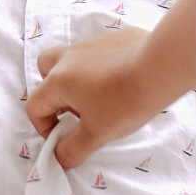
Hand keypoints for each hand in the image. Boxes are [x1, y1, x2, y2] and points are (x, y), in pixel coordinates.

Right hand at [25, 26, 158, 167]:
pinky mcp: (116, 37)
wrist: (160, 69)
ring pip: (74, 60)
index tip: (63, 139)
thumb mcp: (97, 133)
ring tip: (103, 98)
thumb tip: (60, 156)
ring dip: (79, 79)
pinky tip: (124, 81)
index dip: (44, 127)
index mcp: (58, 80)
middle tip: (75, 109)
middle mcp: (69, 57)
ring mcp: (92, 43)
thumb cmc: (124, 102)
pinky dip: (103, 67)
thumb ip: (73, 148)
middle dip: (53, 91)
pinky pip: (100, 53)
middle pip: (46, 69)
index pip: (35, 105)